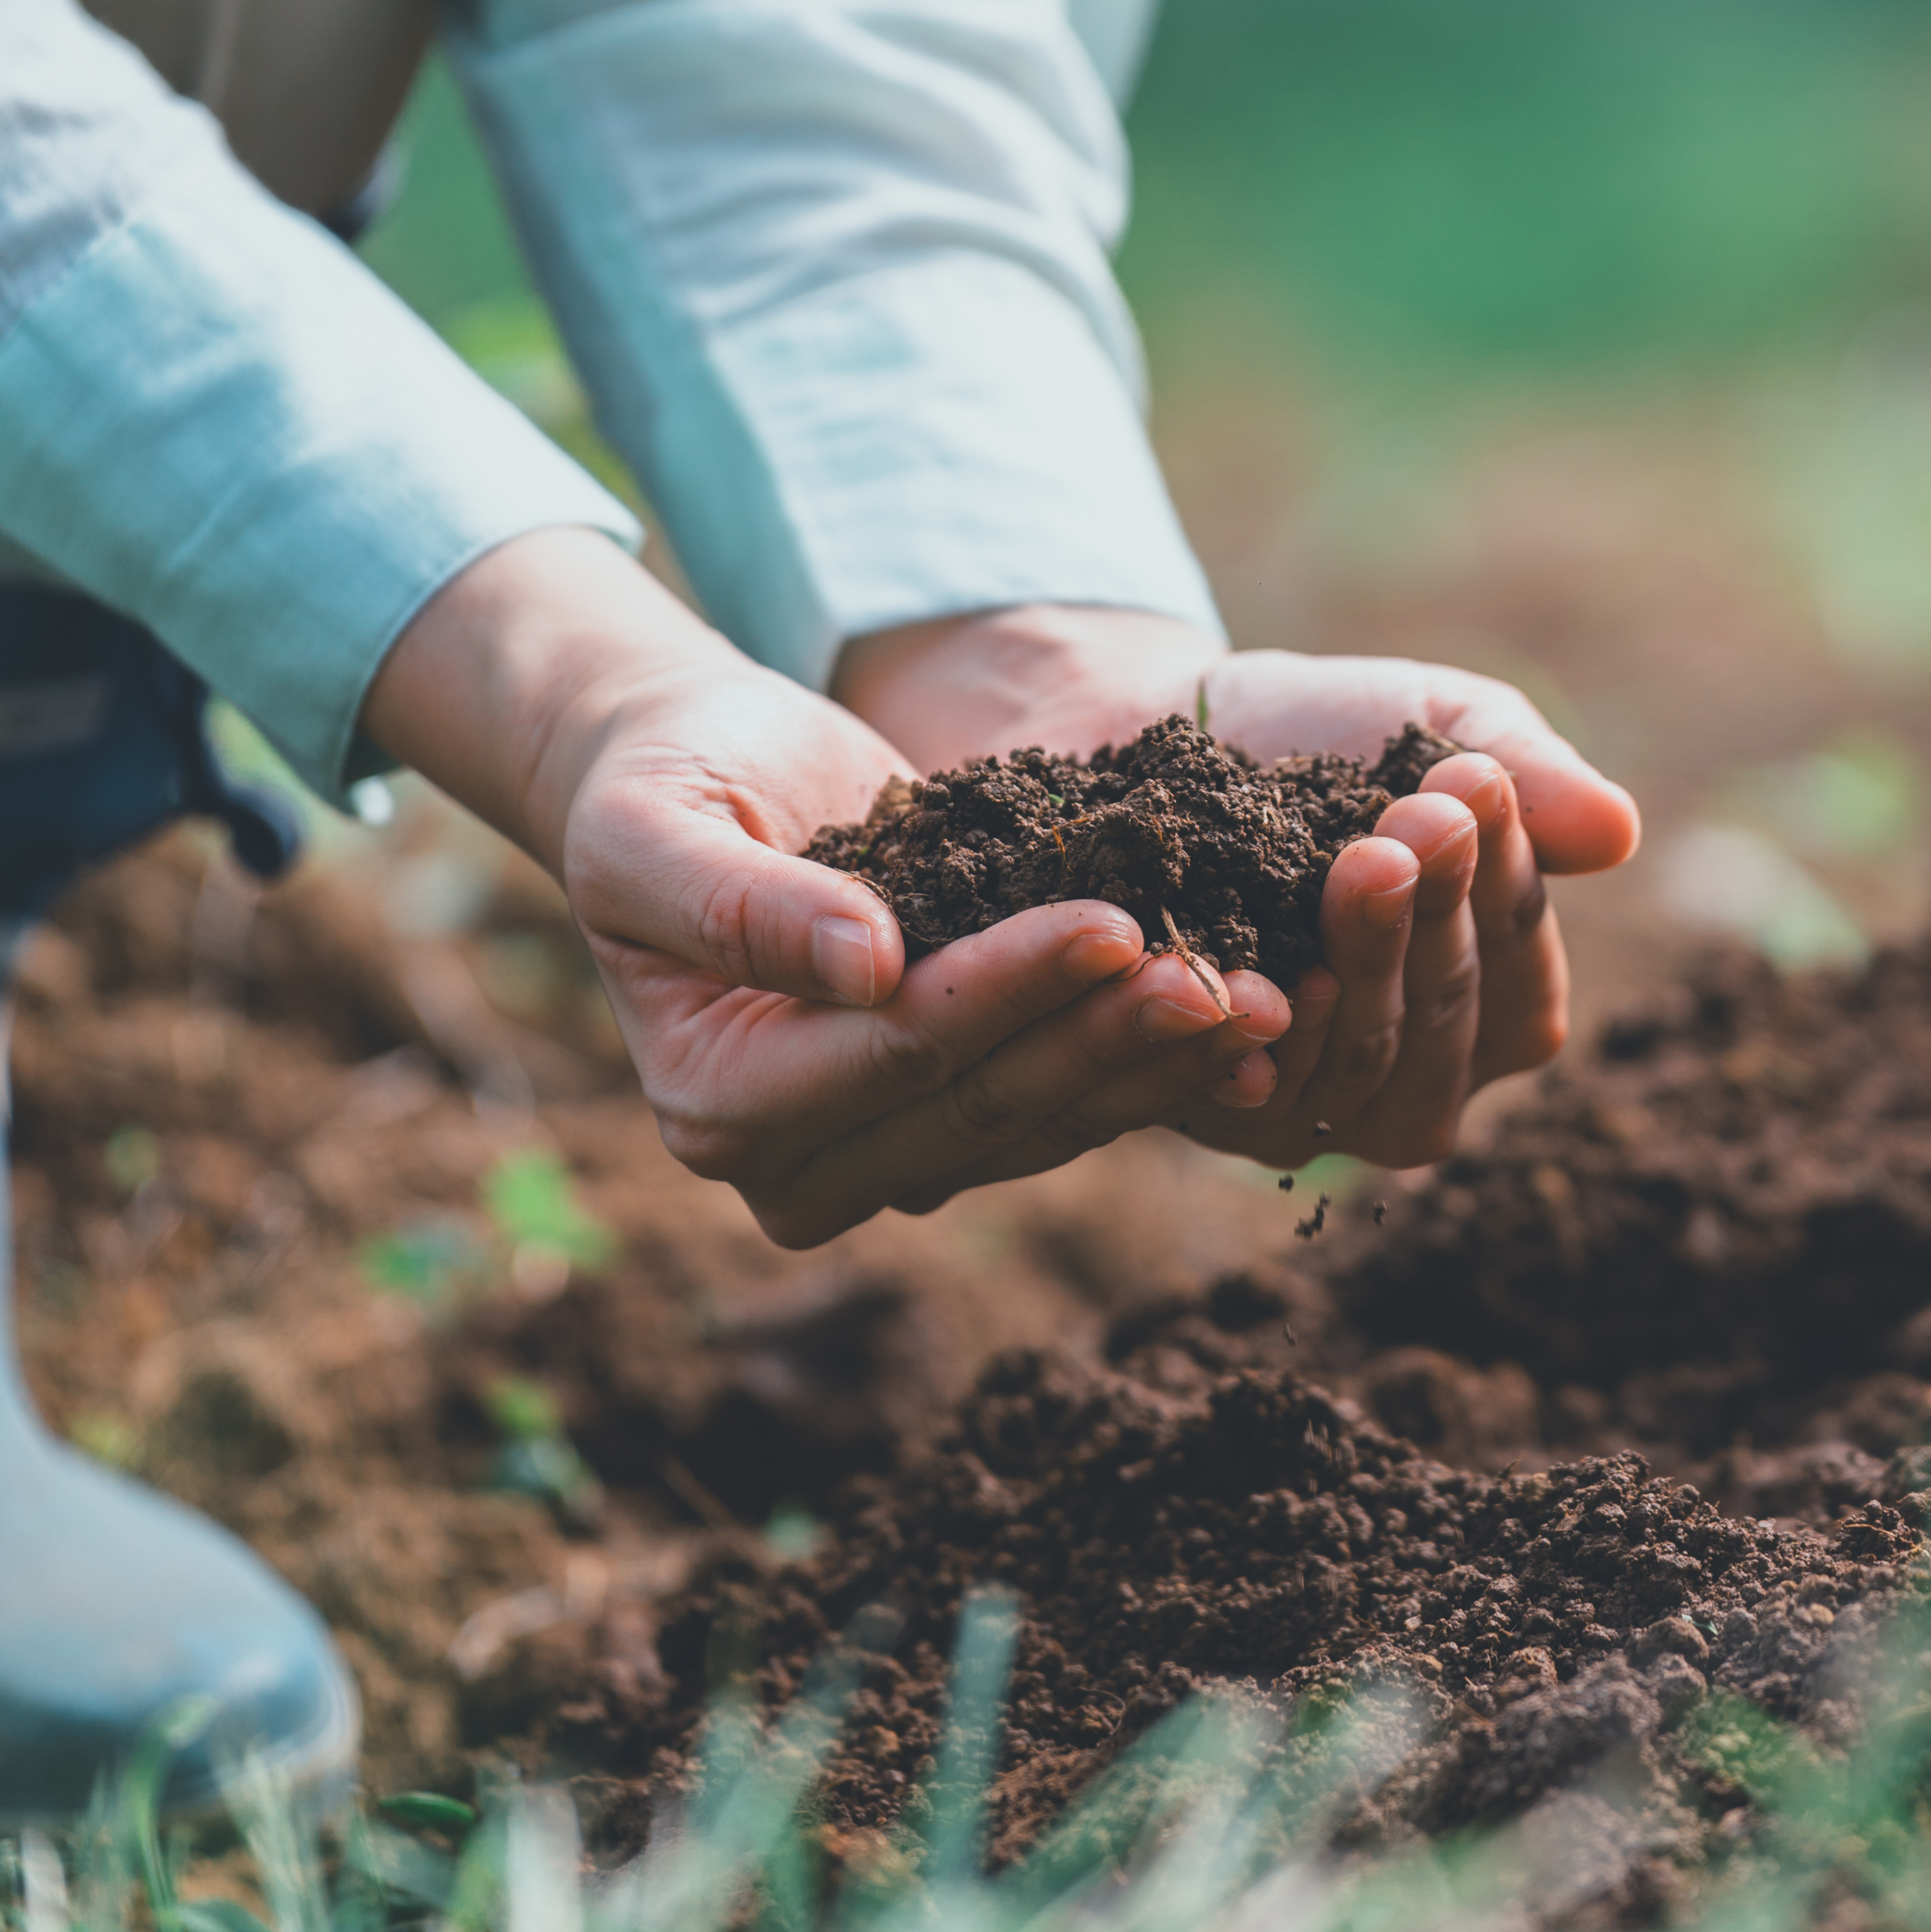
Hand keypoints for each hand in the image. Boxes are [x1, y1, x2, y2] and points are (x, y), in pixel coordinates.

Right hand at [359, 535, 1289, 1245]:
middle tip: (1231, 980)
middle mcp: (805, 1160)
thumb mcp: (656, 827)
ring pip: (1049, 1119)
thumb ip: (740, 904)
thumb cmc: (658, 786)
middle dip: (1111, 1038)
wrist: (697, 771)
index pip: (895, 1052)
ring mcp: (894, 1147)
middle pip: (985, 1106)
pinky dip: (1167, 1062)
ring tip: (1275, 996)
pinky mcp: (969, 1106)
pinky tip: (1260, 1018)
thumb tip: (866, 966)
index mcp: (718, 1105)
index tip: (1114, 922)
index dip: (1008, 990)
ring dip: (1163, 1062)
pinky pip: (1078, 1099)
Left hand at [835, 606, 1642, 1166]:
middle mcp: (1403, 1079)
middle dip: (1439, 921)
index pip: (1520, 982)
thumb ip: (1530, 775)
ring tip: (1361, 861)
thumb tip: (1618, 831)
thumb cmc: (1329, 734)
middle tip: (1419, 820)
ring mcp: (1302, 1105)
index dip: (1509, 893)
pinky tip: (1262, 977)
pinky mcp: (1193, 1101)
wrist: (1152, 725)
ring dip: (1367, 965)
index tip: (1474, 782)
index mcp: (1486, 1008)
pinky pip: (1241, 1093)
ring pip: (1357, 1066)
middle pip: (1444, 1028)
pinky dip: (1255, 1039)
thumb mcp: (1439, 728)